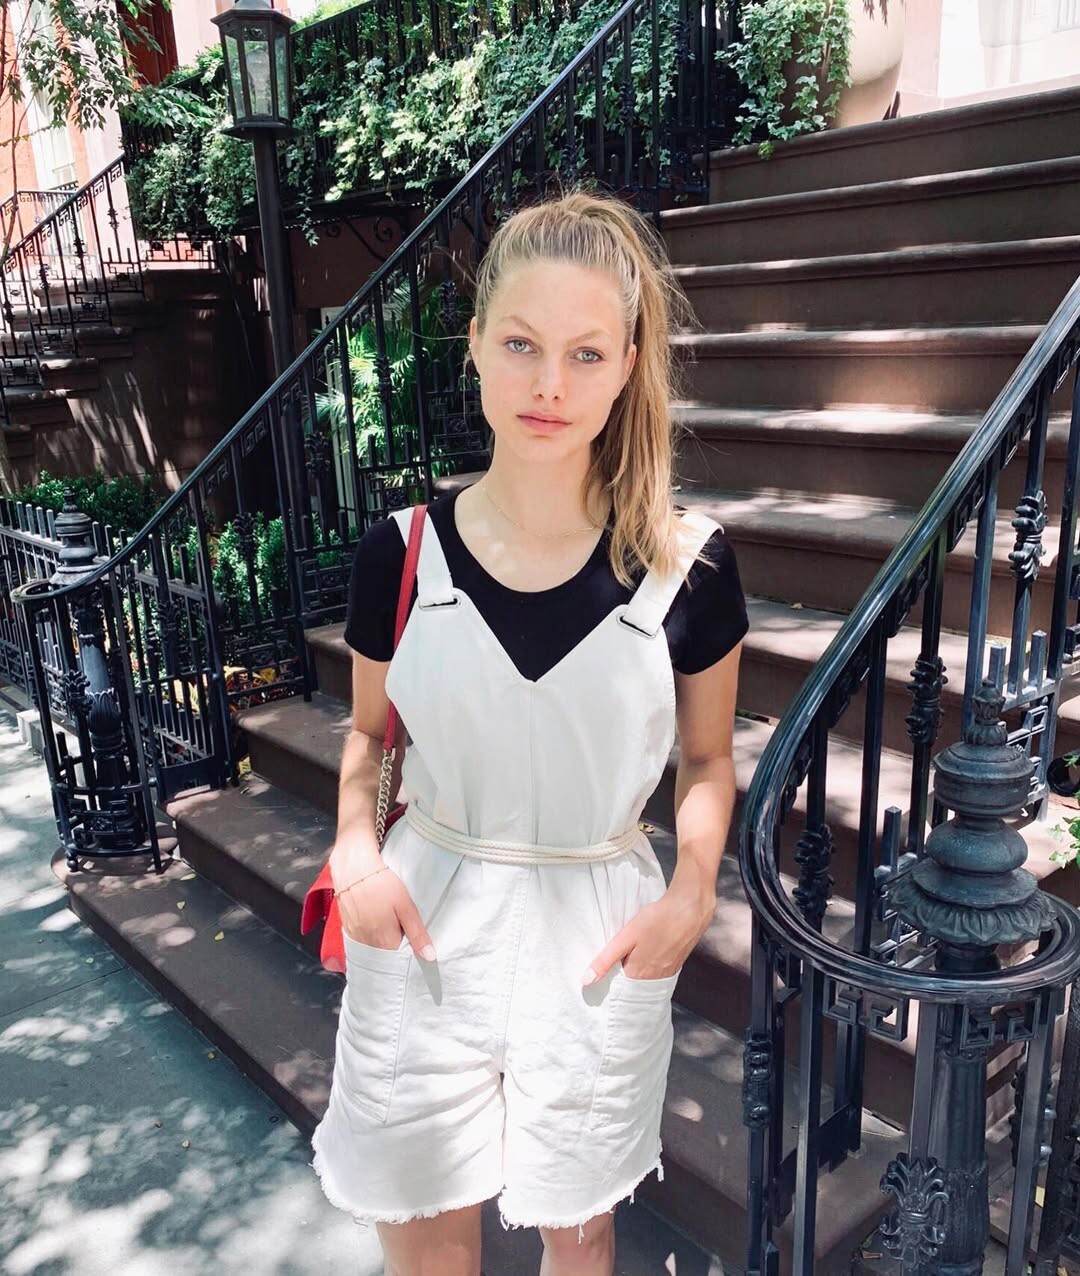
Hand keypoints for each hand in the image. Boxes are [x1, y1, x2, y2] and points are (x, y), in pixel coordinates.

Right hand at [333, 858, 436, 960]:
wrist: (353, 867)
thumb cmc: (381, 884)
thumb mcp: (406, 907)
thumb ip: (417, 933)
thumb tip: (429, 956)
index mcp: (384, 941)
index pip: (398, 961)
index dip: (407, 954)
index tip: (414, 946)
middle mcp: (367, 943)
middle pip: (384, 956)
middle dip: (394, 951)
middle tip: (403, 934)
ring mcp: (354, 936)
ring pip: (372, 949)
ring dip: (381, 944)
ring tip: (390, 927)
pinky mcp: (347, 928)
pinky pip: (360, 942)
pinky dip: (369, 938)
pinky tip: (375, 925)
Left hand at [581, 877, 715, 984]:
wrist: (689, 909)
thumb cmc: (657, 920)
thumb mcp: (625, 937)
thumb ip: (606, 960)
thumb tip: (586, 981)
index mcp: (638, 976)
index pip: (617, 987)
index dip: (609, 979)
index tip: (603, 971)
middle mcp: (654, 980)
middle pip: (632, 984)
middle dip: (622, 975)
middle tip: (616, 958)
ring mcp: (667, 973)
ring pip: (645, 977)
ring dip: (636, 969)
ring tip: (630, 953)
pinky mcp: (675, 965)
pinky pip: (657, 972)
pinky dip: (649, 965)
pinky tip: (647, 950)